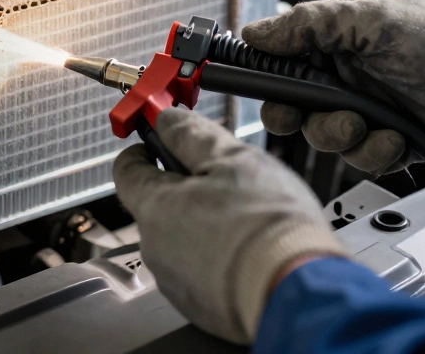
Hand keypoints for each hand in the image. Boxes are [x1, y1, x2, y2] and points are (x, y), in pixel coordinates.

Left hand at [112, 108, 345, 343]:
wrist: (298, 291)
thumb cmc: (268, 226)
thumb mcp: (232, 159)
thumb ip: (191, 135)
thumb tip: (168, 119)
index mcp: (155, 208)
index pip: (126, 170)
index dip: (144, 150)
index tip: (162, 143)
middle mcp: (154, 247)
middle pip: (158, 205)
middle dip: (186, 190)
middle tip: (225, 183)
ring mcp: (174, 280)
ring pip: (180, 239)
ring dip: (203, 225)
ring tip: (246, 222)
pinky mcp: (197, 305)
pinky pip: (198, 272)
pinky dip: (217, 260)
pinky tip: (248, 253)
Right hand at [241, 0, 424, 173]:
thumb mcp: (372, 16)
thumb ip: (309, 24)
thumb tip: (255, 31)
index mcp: (338, 37)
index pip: (284, 58)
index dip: (269, 76)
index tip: (265, 88)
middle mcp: (348, 74)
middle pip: (295, 105)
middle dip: (295, 114)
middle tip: (300, 115)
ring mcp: (368, 108)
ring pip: (324, 135)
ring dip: (339, 134)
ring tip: (366, 123)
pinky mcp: (388, 140)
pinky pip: (360, 158)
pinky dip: (375, 151)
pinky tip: (397, 137)